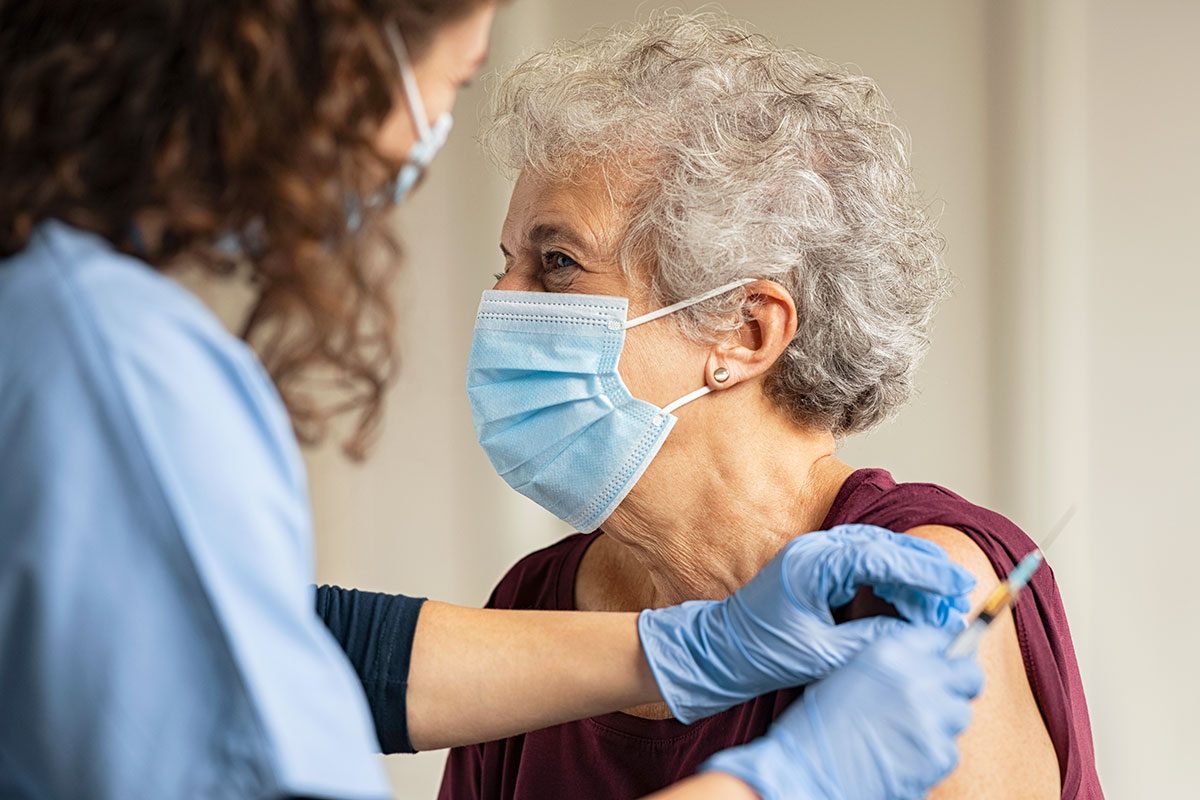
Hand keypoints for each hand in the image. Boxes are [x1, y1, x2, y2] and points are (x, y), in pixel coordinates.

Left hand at [638, 524, 973, 721]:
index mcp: (812, 564)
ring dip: (910, 573)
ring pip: (877, 551)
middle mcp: (814, 549)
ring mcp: (815, 553)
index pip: (880, 556)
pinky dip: (891, 577)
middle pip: (884, 546)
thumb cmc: (762, 653)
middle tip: (959, 593)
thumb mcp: (823, 654)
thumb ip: (872, 641)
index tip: (956, 585)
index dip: (923, 570)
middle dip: (924, 569)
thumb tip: (920, 635)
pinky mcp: (817, 565)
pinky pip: (864, 561)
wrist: (721, 650)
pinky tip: (909, 599)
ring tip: (941, 600)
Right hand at [703, 625, 983, 799]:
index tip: (945, 660)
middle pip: (968, 674)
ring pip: (960, 714)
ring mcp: (932, 717)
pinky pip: (950, 749)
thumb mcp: (850, 673)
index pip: (941, 639)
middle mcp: (917, 679)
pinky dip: (931, 752)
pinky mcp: (938, 754)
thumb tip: (928, 664)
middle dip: (958, 683)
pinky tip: (902, 753)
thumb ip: (892, 664)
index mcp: (890, 653)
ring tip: (907, 731)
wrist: (807, 770)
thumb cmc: (818, 725)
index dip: (945, 652)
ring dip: (942, 721)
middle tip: (940, 695)